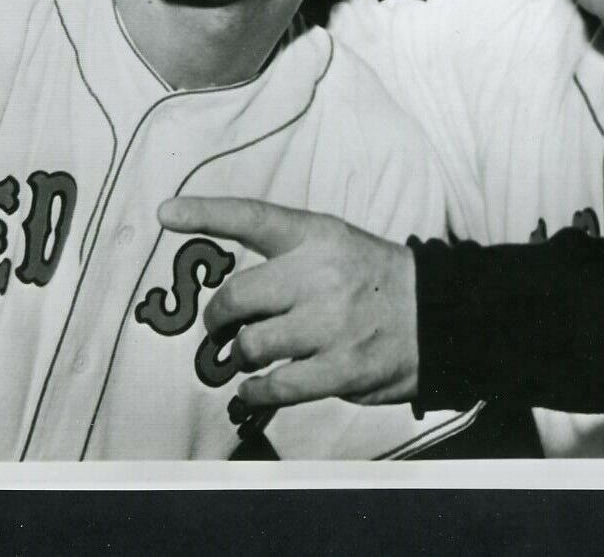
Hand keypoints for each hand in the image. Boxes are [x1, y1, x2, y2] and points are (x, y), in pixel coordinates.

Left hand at [158, 197, 419, 408]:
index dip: (205, 213)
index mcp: (317, 236)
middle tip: (221, 329)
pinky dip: (256, 390)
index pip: (254, 217)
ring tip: (249, 356)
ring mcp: (332, 323)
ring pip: (250, 345)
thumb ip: (285, 258)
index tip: (166, 213)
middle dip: (218, 319)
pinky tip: (257, 387)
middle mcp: (321, 274)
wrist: (438, 314)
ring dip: (240, 357)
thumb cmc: (372, 281)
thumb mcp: (335, 246)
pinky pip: (275, 386)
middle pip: (235, 297)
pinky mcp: (341, 368)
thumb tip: (224, 295)